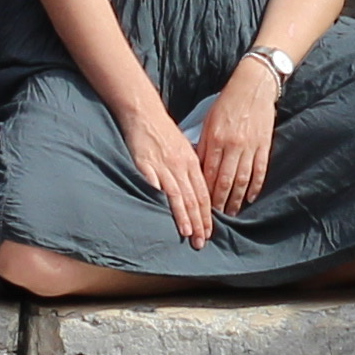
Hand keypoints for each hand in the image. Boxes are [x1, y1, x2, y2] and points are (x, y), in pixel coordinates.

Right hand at [121, 97, 219, 245]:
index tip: (210, 231)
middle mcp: (182, 166)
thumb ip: (190, 167)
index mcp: (192, 162)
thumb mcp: (183, 148)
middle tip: (202, 241)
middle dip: (199, 222)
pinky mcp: (147, 165)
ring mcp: (165, 166)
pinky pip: (156, 186)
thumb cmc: (163, 131)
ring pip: (179, 196)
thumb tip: (197, 188)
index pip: (204, 193)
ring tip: (188, 234)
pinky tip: (163, 215)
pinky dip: (161, 202)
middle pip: (194, 199)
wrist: (144, 113)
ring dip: (184, 217)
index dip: (207, 214)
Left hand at [196, 63, 280, 214]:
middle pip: (224, 181)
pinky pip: (260, 170)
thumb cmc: (227, 103)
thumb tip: (197, 168)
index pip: (208, 173)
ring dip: (236, 199)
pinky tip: (249, 198)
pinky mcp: (264, 145)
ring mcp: (250, 146)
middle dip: (219, 202)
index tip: (201, 206)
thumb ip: (203, 145)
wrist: (253, 86)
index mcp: (215, 138)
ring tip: (231, 214)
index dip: (205, 192)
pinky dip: (255, 186)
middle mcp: (232, 145)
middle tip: (215, 219)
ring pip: (242, 179)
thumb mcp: (209, 121)